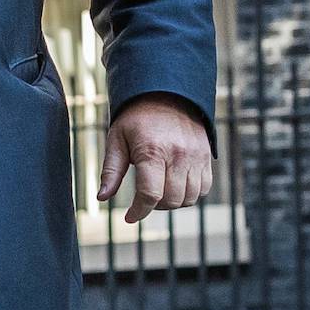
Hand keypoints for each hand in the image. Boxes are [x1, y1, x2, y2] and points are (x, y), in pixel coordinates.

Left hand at [96, 94, 213, 222]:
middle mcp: (178, 154)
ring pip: (189, 198)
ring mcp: (196, 156)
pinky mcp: (207, 156)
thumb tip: (102, 197)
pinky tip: (176, 184)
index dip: (138, 211)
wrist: (168, 93)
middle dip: (154, 206)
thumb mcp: (117, 139)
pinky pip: (203, 188)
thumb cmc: (137, 118)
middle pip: (170, 201)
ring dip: (173, 202)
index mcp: (152, 150)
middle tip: (143, 196)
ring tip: (159, 190)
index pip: (150, 195)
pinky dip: (190, 194)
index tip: (129, 217)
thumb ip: (111, 170)